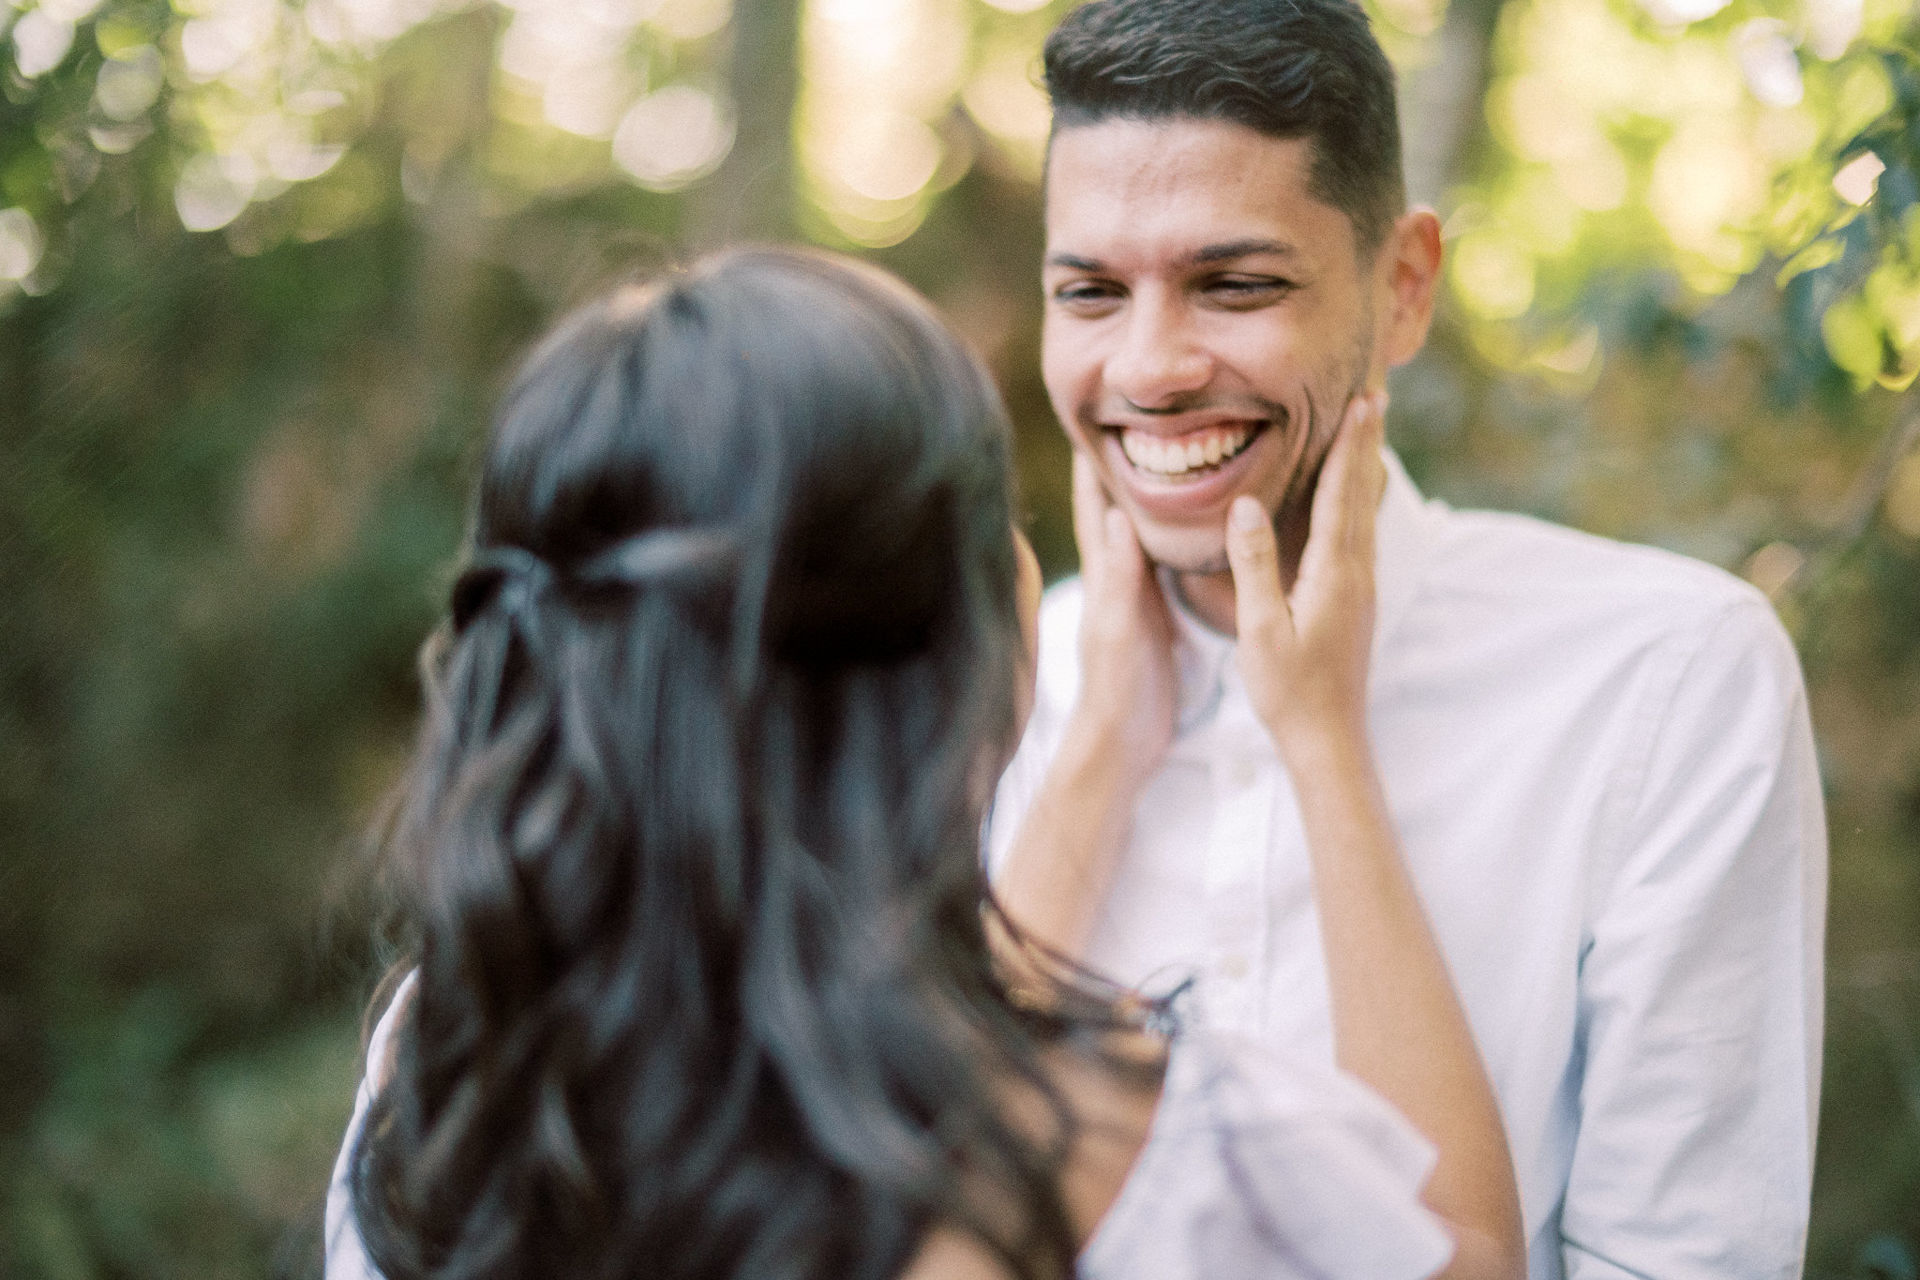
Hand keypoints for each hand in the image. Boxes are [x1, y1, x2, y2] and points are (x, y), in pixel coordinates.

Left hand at [1067, 452, 1177, 788]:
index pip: (1095, 509)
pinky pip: (1163, 565)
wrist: (1122, 741)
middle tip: (1140, 429)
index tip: (1097, 420)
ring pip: (1141, 536)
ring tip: (1170, 463)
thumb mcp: (1121, 630)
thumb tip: (1119, 515)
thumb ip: (1119, 577)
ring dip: (1151, 502)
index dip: (1094, 466)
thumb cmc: (1118, 689)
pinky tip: (1189, 530)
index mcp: (1105, 578)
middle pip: (1117, 511)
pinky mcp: (1154, 617)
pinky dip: (1173, 540)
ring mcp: (1133, 598)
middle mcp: (1116, 581)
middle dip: (1124, 471)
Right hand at [1225, 392, 1387, 761]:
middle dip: (1367, 441)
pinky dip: (1358, 498)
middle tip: (1376, 393)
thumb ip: (1254, 565)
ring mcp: (1360, 586)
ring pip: (1366, 511)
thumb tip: (1245, 506)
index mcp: (1334, 574)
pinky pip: (1359, 532)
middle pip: (1363, 492)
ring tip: (1369, 429)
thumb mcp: (1261, 629)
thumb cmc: (1289, 691)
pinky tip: (1354, 495)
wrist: (1329, 739)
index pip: (1342, 494)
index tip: (1361, 400)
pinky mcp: (1354, 599)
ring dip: (1366, 465)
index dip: (1349, 444)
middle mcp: (1356, 573)